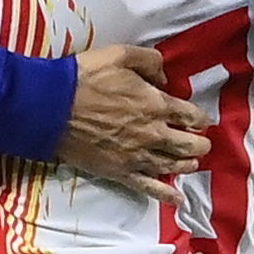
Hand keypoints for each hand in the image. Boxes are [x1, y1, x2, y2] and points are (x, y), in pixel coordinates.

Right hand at [57, 42, 208, 181]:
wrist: (51, 108)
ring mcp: (137, 156)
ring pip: (173, 166)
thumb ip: (150, 61)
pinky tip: (177, 199)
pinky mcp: (120, 172)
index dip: (201, 118)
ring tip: (191, 163)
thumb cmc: (85, 78)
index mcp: (157, 104)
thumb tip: (165, 77)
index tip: (202, 120)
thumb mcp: (121, 54)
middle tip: (201, 143)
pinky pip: (148, 187)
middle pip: (189, 145)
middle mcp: (153, 134)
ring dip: (187, 164)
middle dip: (200, 144)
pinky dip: (165, 194)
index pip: (192, 116)